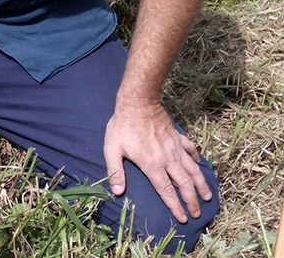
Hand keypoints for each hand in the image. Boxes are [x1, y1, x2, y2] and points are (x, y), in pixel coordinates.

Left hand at [103, 99, 211, 223]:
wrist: (138, 103)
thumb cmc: (122, 126)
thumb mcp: (112, 149)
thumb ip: (115, 171)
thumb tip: (117, 192)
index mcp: (152, 165)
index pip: (166, 191)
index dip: (175, 206)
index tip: (183, 219)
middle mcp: (168, 159)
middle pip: (184, 184)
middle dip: (192, 201)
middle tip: (197, 213)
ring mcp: (175, 148)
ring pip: (193, 170)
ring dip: (201, 185)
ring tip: (208, 196)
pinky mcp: (178, 137)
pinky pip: (191, 150)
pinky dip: (197, 159)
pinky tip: (199, 164)